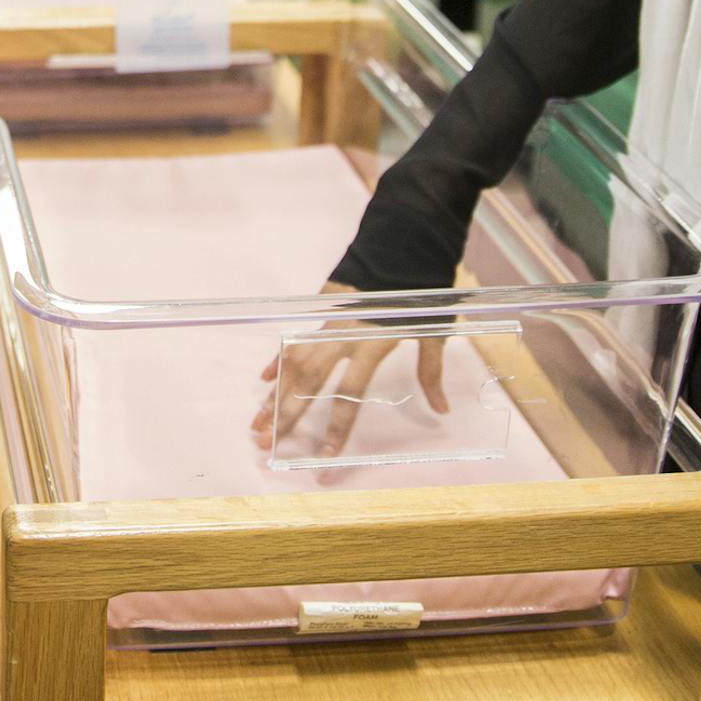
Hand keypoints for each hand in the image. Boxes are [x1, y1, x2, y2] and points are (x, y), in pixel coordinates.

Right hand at [249, 281, 450, 459]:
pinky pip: (294, 338)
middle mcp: (343, 336)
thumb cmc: (420, 293)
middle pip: (309, 382)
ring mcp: (327, 322)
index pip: (349, 393)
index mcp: (372, 344)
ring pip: (294, 362)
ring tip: (258, 421)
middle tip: (266, 443)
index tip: (324, 454)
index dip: (337, 425)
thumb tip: (442, 409)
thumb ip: (431, 371)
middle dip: (286, 414)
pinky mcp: (319, 307)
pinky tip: (265, 381)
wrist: (401, 246)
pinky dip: (279, 359)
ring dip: (275, 393)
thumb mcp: (433, 332)